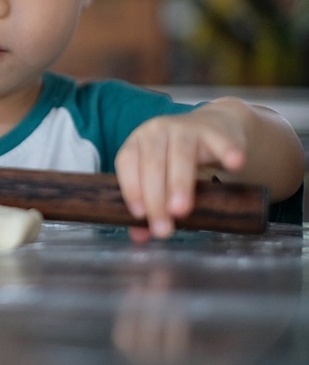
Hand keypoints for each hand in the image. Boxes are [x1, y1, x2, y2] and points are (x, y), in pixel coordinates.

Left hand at [115, 105, 246, 238]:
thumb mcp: (160, 176)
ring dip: (180, 184)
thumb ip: (149, 205)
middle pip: (153, 164)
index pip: (128, 163)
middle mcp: (156, 131)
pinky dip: (228, 152)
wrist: (213, 128)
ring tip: (181, 210)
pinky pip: (221, 142)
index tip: (139, 215)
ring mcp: (186, 128)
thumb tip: (140, 236)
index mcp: (137, 142)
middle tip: (164, 227)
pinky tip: (235, 164)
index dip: (131, 188)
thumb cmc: (177, 158)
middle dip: (156, 197)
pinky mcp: (216, 131)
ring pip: (180, 155)